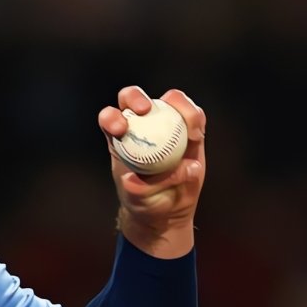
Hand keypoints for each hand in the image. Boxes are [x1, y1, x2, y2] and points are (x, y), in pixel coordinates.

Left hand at [97, 86, 206, 258]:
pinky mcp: (189, 129)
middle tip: (145, 110)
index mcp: (119, 140)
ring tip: (188, 132)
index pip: (110, 119)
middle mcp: (140, 125)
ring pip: (169, 101)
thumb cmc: (146, 201)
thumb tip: (140, 178)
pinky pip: (194, 115)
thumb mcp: (139, 198)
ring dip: (178, 105)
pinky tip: (196, 136)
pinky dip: (196, 119)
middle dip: (136, 98)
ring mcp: (166, 124)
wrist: (169, 208)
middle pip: (132, 98)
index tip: (120, 128)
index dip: (111, 117)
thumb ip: (141, 188)